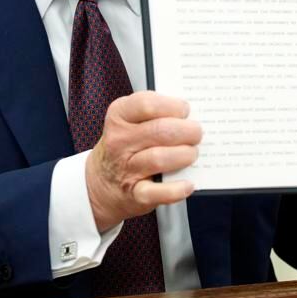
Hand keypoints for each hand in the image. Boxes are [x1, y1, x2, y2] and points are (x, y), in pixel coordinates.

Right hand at [84, 91, 201, 231]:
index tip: (184, 110)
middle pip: (160, 131)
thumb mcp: (128, 121)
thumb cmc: (124, 146)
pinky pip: (157, 192)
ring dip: (184, 156)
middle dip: (187, 131)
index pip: (146, 104)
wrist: (101, 182)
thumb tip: (190, 116)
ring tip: (192, 154)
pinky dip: (176, 190)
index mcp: (119, 116)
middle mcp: (120, 141)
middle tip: (196, 133)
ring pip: (160, 158)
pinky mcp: (135, 193)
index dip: (172, 106)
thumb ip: (155, 114)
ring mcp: (126, 168)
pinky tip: (188, 184)